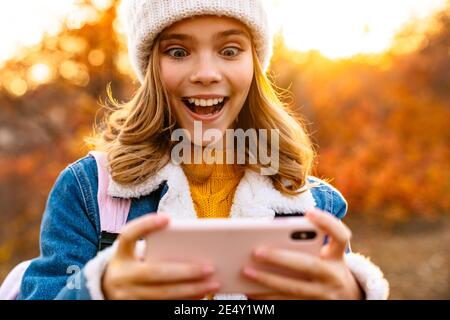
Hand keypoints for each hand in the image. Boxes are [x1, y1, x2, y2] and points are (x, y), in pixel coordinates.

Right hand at [102, 214, 219, 299]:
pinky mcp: (134, 307)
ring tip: (212, 284)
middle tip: (209, 268)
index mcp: (121, 253)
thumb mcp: (135, 251)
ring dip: (191, 289)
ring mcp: (126, 295)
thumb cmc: (133, 262)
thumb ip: (156, 245)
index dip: (146, 225)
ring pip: (162, 294)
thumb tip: (192, 244)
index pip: (128, 235)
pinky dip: (183, 300)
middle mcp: (121, 274)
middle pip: (155, 272)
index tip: (167, 218)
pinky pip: (163, 305)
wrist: (110, 288)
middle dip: (185, 271)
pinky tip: (200, 295)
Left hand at [242, 208, 363, 299]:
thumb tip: (270, 236)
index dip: (328, 222)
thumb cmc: (326, 268)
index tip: (309, 211)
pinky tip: (250, 291)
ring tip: (246, 271)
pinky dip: (269, 297)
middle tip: (256, 251)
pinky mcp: (314, 307)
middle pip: (308, 265)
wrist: (346, 299)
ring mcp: (325, 294)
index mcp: (337, 256)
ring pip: (294, 288)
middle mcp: (334, 275)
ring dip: (267, 280)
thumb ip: (308, 244)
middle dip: (281, 258)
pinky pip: (288, 303)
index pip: (340, 236)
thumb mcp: (327, 255)